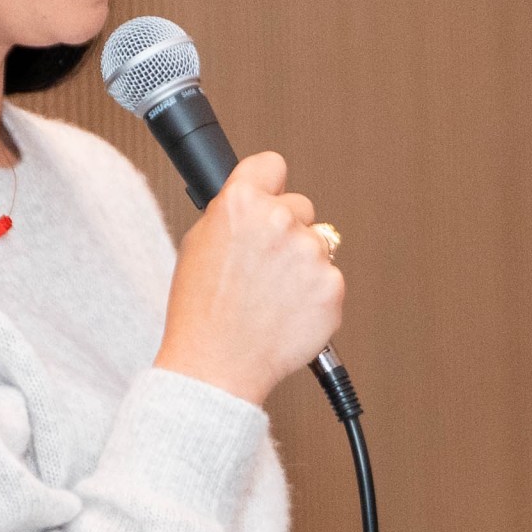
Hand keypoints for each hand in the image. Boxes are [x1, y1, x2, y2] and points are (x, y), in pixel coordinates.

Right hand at [155, 151, 345, 404]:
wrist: (216, 366)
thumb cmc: (202, 311)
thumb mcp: (198, 245)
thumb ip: (234, 214)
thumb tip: (259, 200)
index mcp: (241, 204)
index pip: (271, 165)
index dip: (269, 184)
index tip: (270, 196)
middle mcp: (279, 221)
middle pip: (301, 207)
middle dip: (287, 230)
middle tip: (262, 267)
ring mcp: (310, 254)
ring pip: (318, 245)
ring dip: (302, 264)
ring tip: (270, 296)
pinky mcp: (333, 286)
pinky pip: (329, 279)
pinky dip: (314, 295)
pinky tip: (286, 313)